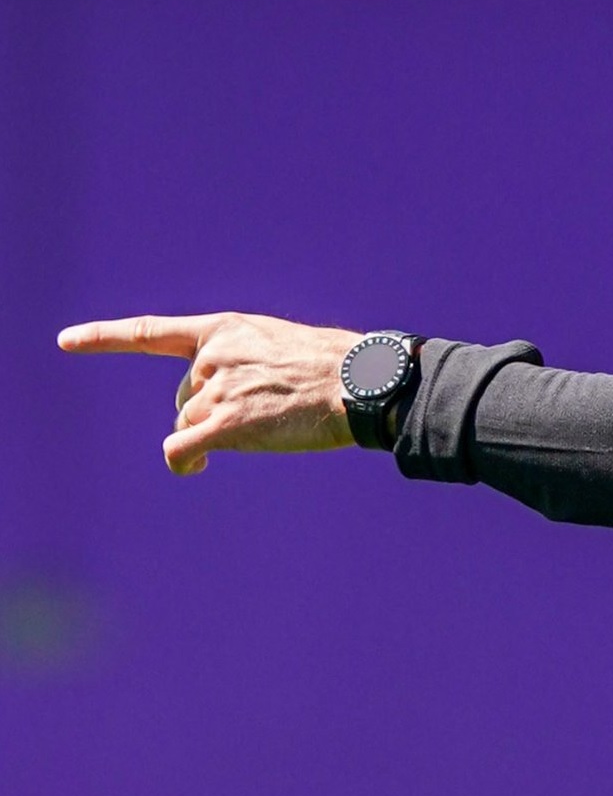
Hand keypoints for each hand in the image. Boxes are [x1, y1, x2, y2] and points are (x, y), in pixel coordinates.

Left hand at [58, 313, 363, 474]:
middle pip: (184, 398)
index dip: (106, 337)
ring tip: (268, 427)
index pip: (154, 332)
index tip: (66, 341)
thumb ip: (244, 365)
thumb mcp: (284, 347)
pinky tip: (197, 466)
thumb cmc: (339, 370)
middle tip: (263, 412)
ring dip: (214, 435)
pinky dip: (185, 459)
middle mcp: (213, 357)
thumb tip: (220, 411)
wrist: (364, 384)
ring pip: (190, 423)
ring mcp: (218, 390)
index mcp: (226, 329)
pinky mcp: (227, 424)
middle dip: (209, 411)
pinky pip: (182, 447)